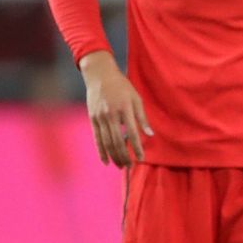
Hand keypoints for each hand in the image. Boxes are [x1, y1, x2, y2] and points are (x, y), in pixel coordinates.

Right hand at [78, 51, 152, 165]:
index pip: (132, 133)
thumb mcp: (136, 98)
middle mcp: (111, 114)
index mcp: (125, 109)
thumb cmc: (122, 86)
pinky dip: (101, 151)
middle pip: (118, 141)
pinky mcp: (93, 119)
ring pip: (107, 142)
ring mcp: (100, 117)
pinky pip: (97, 139)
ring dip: (114, 156)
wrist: (100, 75)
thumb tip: (150, 135)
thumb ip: (142, 117)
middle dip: (124, 156)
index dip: (136, 147)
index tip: (141, 158)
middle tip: (129, 166)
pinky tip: (106, 161)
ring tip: (120, 166)